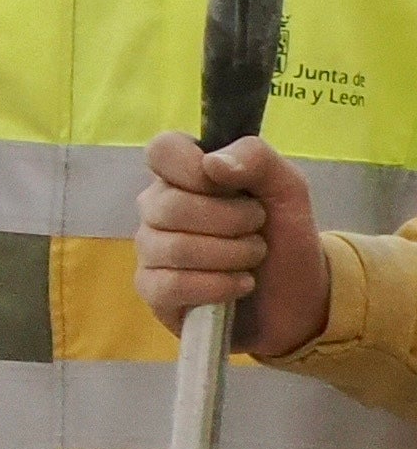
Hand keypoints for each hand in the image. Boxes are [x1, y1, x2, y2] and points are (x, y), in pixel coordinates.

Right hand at [138, 130, 328, 355]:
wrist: (297, 297)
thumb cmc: (284, 237)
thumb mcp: (288, 190)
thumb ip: (257, 159)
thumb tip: (212, 162)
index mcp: (183, 175)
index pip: (161, 151)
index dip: (193, 167)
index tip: (228, 185)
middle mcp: (158, 208)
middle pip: (172, 206)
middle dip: (232, 222)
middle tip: (258, 230)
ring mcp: (151, 249)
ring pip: (175, 248)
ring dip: (232, 256)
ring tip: (253, 259)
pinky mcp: (153, 290)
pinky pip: (172, 285)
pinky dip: (218, 286)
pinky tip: (240, 285)